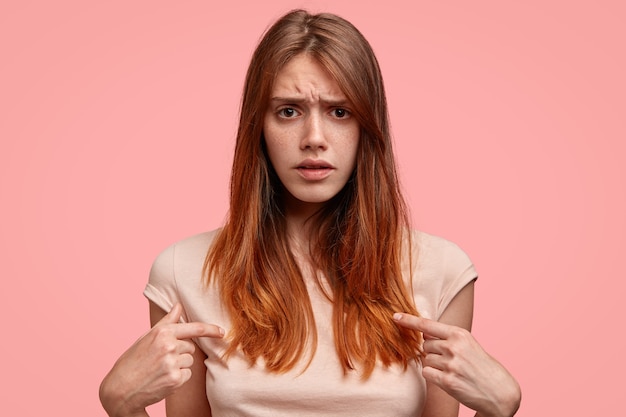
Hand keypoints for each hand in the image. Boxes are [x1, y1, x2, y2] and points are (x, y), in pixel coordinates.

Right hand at [99, 303, 223, 416]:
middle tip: (161, 359)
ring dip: (179, 365)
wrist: (120, 389)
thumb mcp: (146, 338)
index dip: (210, 329)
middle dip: (180, 352)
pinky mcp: (175, 379)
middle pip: (191, 347)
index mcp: (162, 332)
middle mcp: (168, 345)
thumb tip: (178, 305)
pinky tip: (163, 379)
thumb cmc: (132, 361)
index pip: (193, 328)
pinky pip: (187, 374)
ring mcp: (172, 363)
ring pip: (190, 360)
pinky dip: (179, 378)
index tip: (222, 332)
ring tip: (160, 369)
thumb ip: (166, 322)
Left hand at [393, 313, 520, 416]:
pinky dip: (433, 376)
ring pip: (425, 360)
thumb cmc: (482, 366)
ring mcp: (451, 364)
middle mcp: (454, 346)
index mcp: (459, 334)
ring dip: (433, 365)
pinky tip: (447, 378)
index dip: (409, 321)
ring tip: (452, 370)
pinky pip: (427, 373)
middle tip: (449, 360)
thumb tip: (424, 333)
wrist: (500, 391)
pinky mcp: (448, 381)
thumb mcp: (468, 344)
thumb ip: (447, 337)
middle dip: (431, 352)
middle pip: (424, 345)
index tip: (395, 317)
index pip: (427, 325)